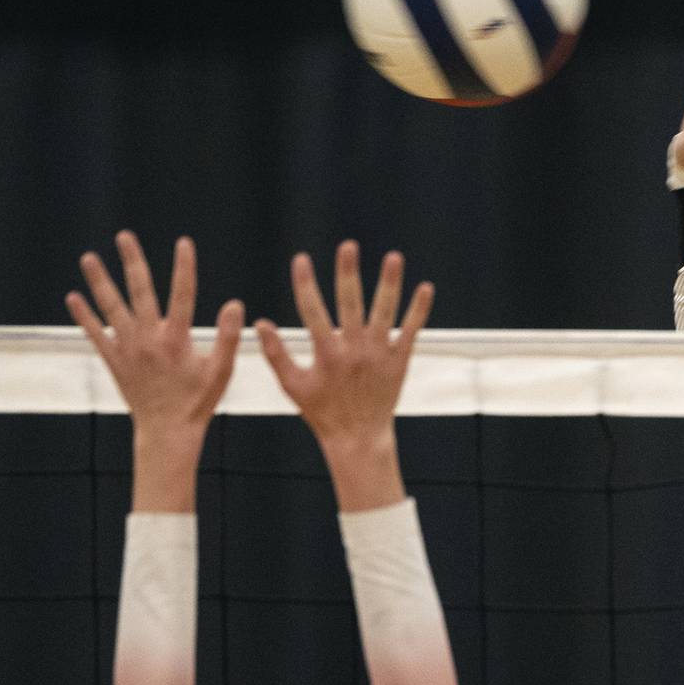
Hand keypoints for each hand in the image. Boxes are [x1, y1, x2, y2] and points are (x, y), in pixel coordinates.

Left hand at [66, 232, 242, 436]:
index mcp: (177, 340)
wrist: (167, 431)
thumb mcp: (220, 371)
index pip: (182, 295)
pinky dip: (84, 316)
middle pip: (139, 291)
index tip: (184, 243)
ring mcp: (128, 349)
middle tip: (124, 236)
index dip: (184, 267)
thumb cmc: (198, 402)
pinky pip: (95, 335)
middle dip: (133, 261)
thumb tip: (235, 304)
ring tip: (88, 258)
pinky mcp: (115, 361)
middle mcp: (149, 339)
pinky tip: (73, 298)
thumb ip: (227, 337)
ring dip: (99, 281)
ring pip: (111, 307)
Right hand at [256, 241, 432, 443]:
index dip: (304, 284)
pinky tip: (425, 288)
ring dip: (389, 283)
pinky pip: (410, 332)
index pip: (311, 311)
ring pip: (384, 313)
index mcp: (327, 354)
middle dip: (347, 273)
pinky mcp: (398, 362)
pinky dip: (418, 311)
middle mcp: (354, 351)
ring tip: (393, 256)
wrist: (358, 438)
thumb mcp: (293, 386)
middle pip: (350, 304)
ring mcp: (378, 355)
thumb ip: (276, 353)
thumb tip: (258, 323)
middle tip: (348, 246)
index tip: (300, 259)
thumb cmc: (322, 412)